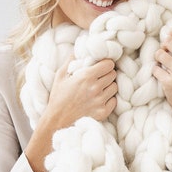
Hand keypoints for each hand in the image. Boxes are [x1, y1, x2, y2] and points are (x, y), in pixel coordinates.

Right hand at [24, 57, 116, 171]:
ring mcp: (100, 101)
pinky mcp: (103, 112)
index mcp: (86, 77)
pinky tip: (99, 99)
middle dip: (107, 74)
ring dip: (109, 86)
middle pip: (113, 74)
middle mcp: (95, 88)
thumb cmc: (58, 98)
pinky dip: (109, 99)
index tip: (102, 66)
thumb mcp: (60, 76)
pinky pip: (114, 101)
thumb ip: (70, 61)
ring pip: (115, 87)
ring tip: (99, 88)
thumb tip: (78, 50)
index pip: (109, 64)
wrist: (57, 122)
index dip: (106, 64)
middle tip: (100, 77)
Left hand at [153, 26, 171, 144]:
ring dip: (158, 59)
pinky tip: (162, 76)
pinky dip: (155, 72)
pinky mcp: (170, 82)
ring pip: (159, 54)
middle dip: (163, 46)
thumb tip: (171, 32)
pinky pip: (155, 69)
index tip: (171, 35)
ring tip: (163, 65)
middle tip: (166, 54)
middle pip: (169, 41)